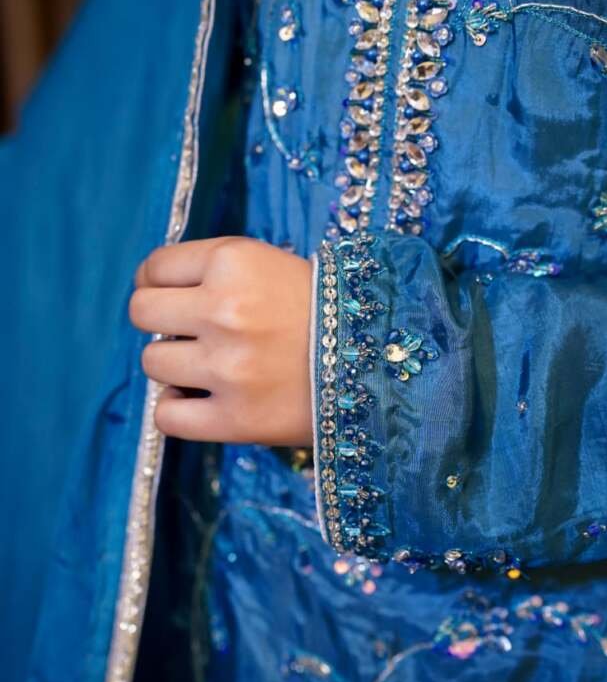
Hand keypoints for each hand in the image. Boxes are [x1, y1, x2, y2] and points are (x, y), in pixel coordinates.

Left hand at [128, 237, 313, 445]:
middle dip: (160, 321)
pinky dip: (178, 410)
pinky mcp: (235, 420)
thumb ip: (216, 270)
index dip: (158, 283)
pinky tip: (201, 401)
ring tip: (211, 366)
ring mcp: (227, 368)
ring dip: (175, 366)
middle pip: (142, 313)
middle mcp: (225, 310)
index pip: (154, 268)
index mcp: (234, 261)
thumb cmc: (328, 309)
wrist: (388, 363)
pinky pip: (167, 417)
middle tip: (189, 331)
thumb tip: (151, 289)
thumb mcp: (273, 264)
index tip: (173, 295)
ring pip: (153, 363)